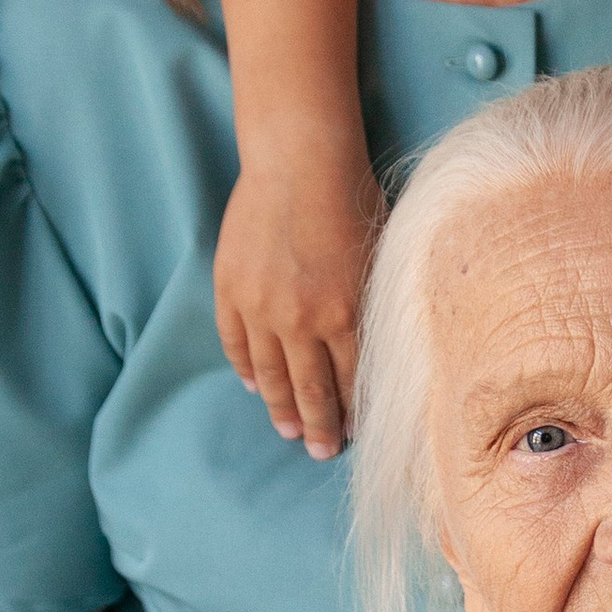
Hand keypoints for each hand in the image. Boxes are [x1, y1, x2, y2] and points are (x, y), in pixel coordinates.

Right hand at [215, 139, 385, 461]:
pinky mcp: (231, 290)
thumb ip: (375, 307)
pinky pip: (235, 343)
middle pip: (310, 389)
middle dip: (318, 426)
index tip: (353, 433)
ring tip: (289, 432)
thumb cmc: (353, 200)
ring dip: (280, 407)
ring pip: (270, 375)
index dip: (352, 411)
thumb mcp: (381, 258)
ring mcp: (261, 307)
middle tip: (321, 451)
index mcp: (347, 314)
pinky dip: (245, 368)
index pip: (351, 381)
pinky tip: (253, 385)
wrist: (299, 160)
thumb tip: (378, 350)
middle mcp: (302, 320)